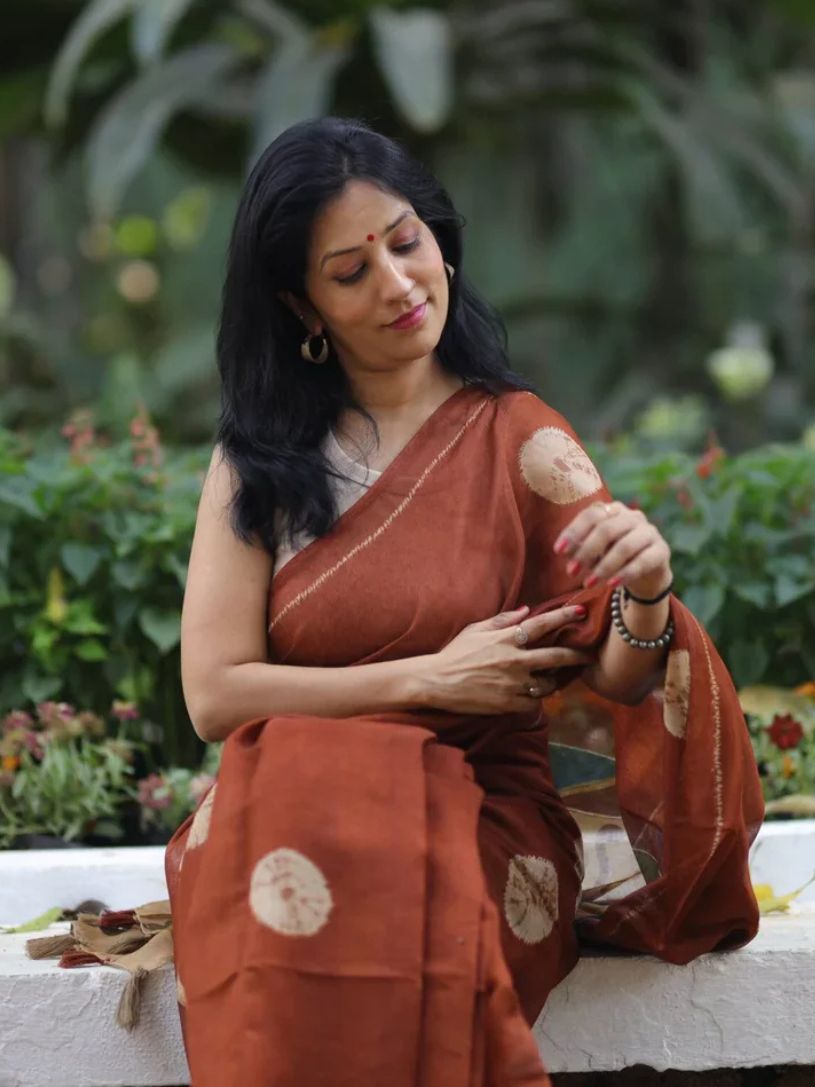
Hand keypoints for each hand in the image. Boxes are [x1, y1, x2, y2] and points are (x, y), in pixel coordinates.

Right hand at [418, 604, 594, 714]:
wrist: (436, 682)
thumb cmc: (455, 653)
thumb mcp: (476, 630)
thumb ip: (502, 620)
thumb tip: (526, 610)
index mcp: (506, 639)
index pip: (541, 625)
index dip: (563, 617)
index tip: (580, 611)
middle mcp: (514, 661)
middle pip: (555, 656)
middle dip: (576, 655)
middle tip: (590, 655)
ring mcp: (513, 684)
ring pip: (547, 684)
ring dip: (552, 681)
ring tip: (553, 679)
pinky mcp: (509, 704)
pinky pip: (533, 703)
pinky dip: (535, 698)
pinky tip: (532, 694)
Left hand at [553, 500, 672, 598]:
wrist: (645, 572)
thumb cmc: (612, 556)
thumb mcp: (594, 551)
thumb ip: (581, 547)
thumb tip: (564, 551)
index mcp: (613, 510)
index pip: (591, 514)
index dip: (574, 532)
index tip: (559, 551)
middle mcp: (633, 516)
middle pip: (606, 529)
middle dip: (585, 552)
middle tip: (571, 571)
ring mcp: (650, 531)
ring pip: (624, 547)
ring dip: (603, 567)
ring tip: (588, 583)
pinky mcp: (662, 550)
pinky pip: (642, 561)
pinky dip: (624, 574)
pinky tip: (611, 585)